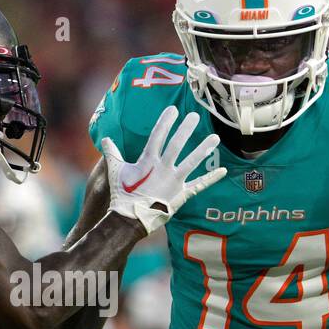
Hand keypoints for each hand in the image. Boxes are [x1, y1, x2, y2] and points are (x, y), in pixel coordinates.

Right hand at [101, 106, 226, 233]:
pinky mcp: (181, 194)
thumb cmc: (122, 194)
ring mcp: (174, 181)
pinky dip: (211, 178)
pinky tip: (224, 171)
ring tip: (215, 137)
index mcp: (147, 161)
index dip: (166, 121)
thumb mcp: (115, 171)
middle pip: (177, 145)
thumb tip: (104, 139)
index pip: (158, 135)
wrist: (130, 218)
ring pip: (192, 162)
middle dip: (186, 129)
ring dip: (204, 149)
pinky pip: (199, 185)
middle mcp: (163, 168)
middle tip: (195, 116)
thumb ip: (112, 153)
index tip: (173, 109)